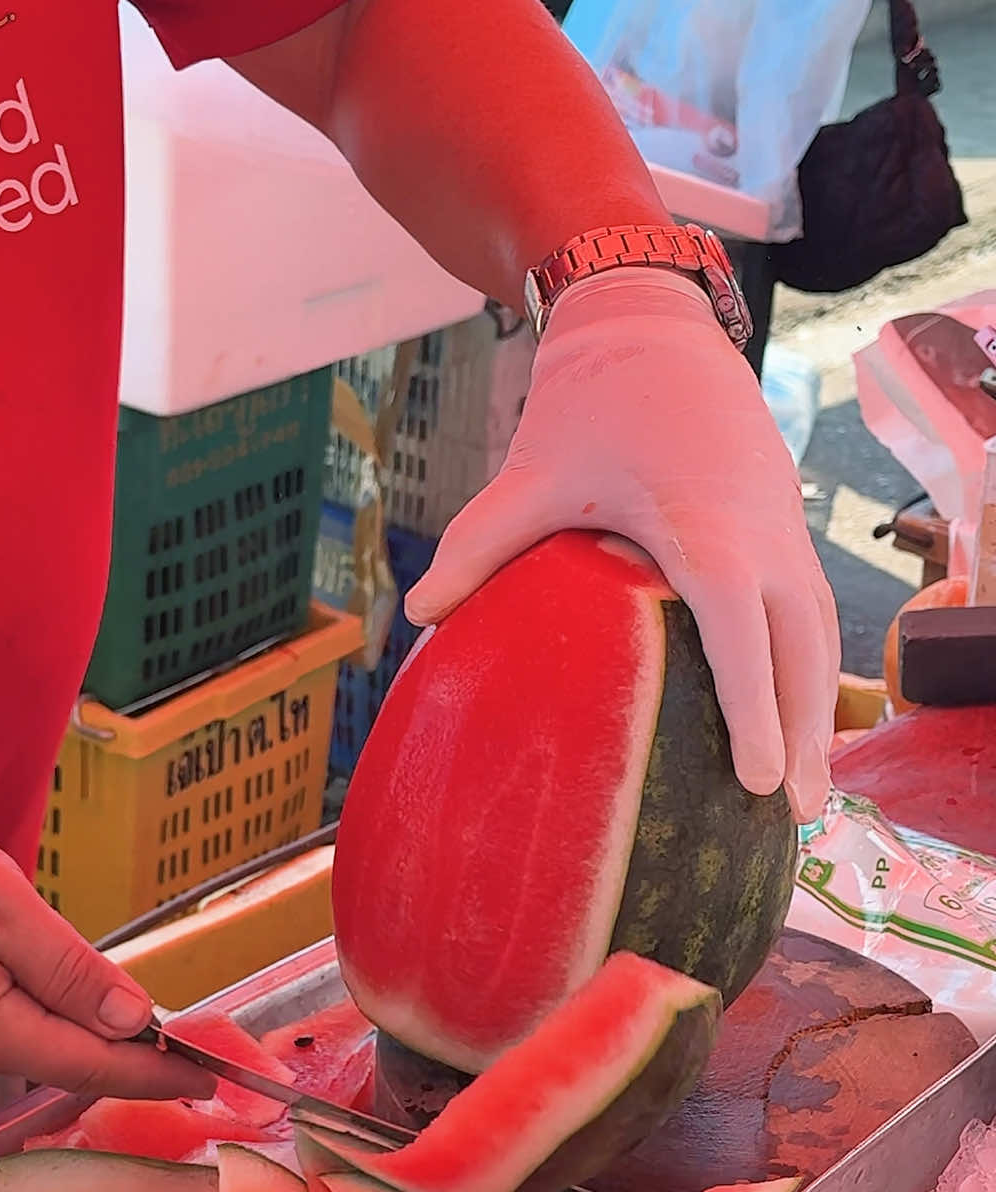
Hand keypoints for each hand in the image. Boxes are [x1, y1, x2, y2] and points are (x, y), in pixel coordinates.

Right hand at [0, 824, 214, 1099]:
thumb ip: (64, 966)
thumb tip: (132, 1017)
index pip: (91, 1065)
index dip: (154, 1076)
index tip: (205, 1083)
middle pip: (65, 1057)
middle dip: (126, 1055)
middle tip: (188, 1053)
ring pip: (35, 1040)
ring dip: (86, 1032)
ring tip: (141, 1028)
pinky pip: (6, 1025)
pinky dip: (47, 1015)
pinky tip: (70, 998)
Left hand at [405, 268, 839, 822]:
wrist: (653, 326)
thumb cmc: (591, 403)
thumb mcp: (533, 472)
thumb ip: (480, 543)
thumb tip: (418, 613)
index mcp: (705, 525)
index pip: (740, 630)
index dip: (754, 709)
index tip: (758, 781)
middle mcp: (764, 532)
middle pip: (802, 648)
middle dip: (805, 732)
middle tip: (795, 818)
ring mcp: (785, 528)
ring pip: (820, 632)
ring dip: (820, 708)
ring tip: (807, 792)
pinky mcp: (786, 525)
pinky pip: (813, 609)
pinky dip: (814, 668)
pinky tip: (803, 716)